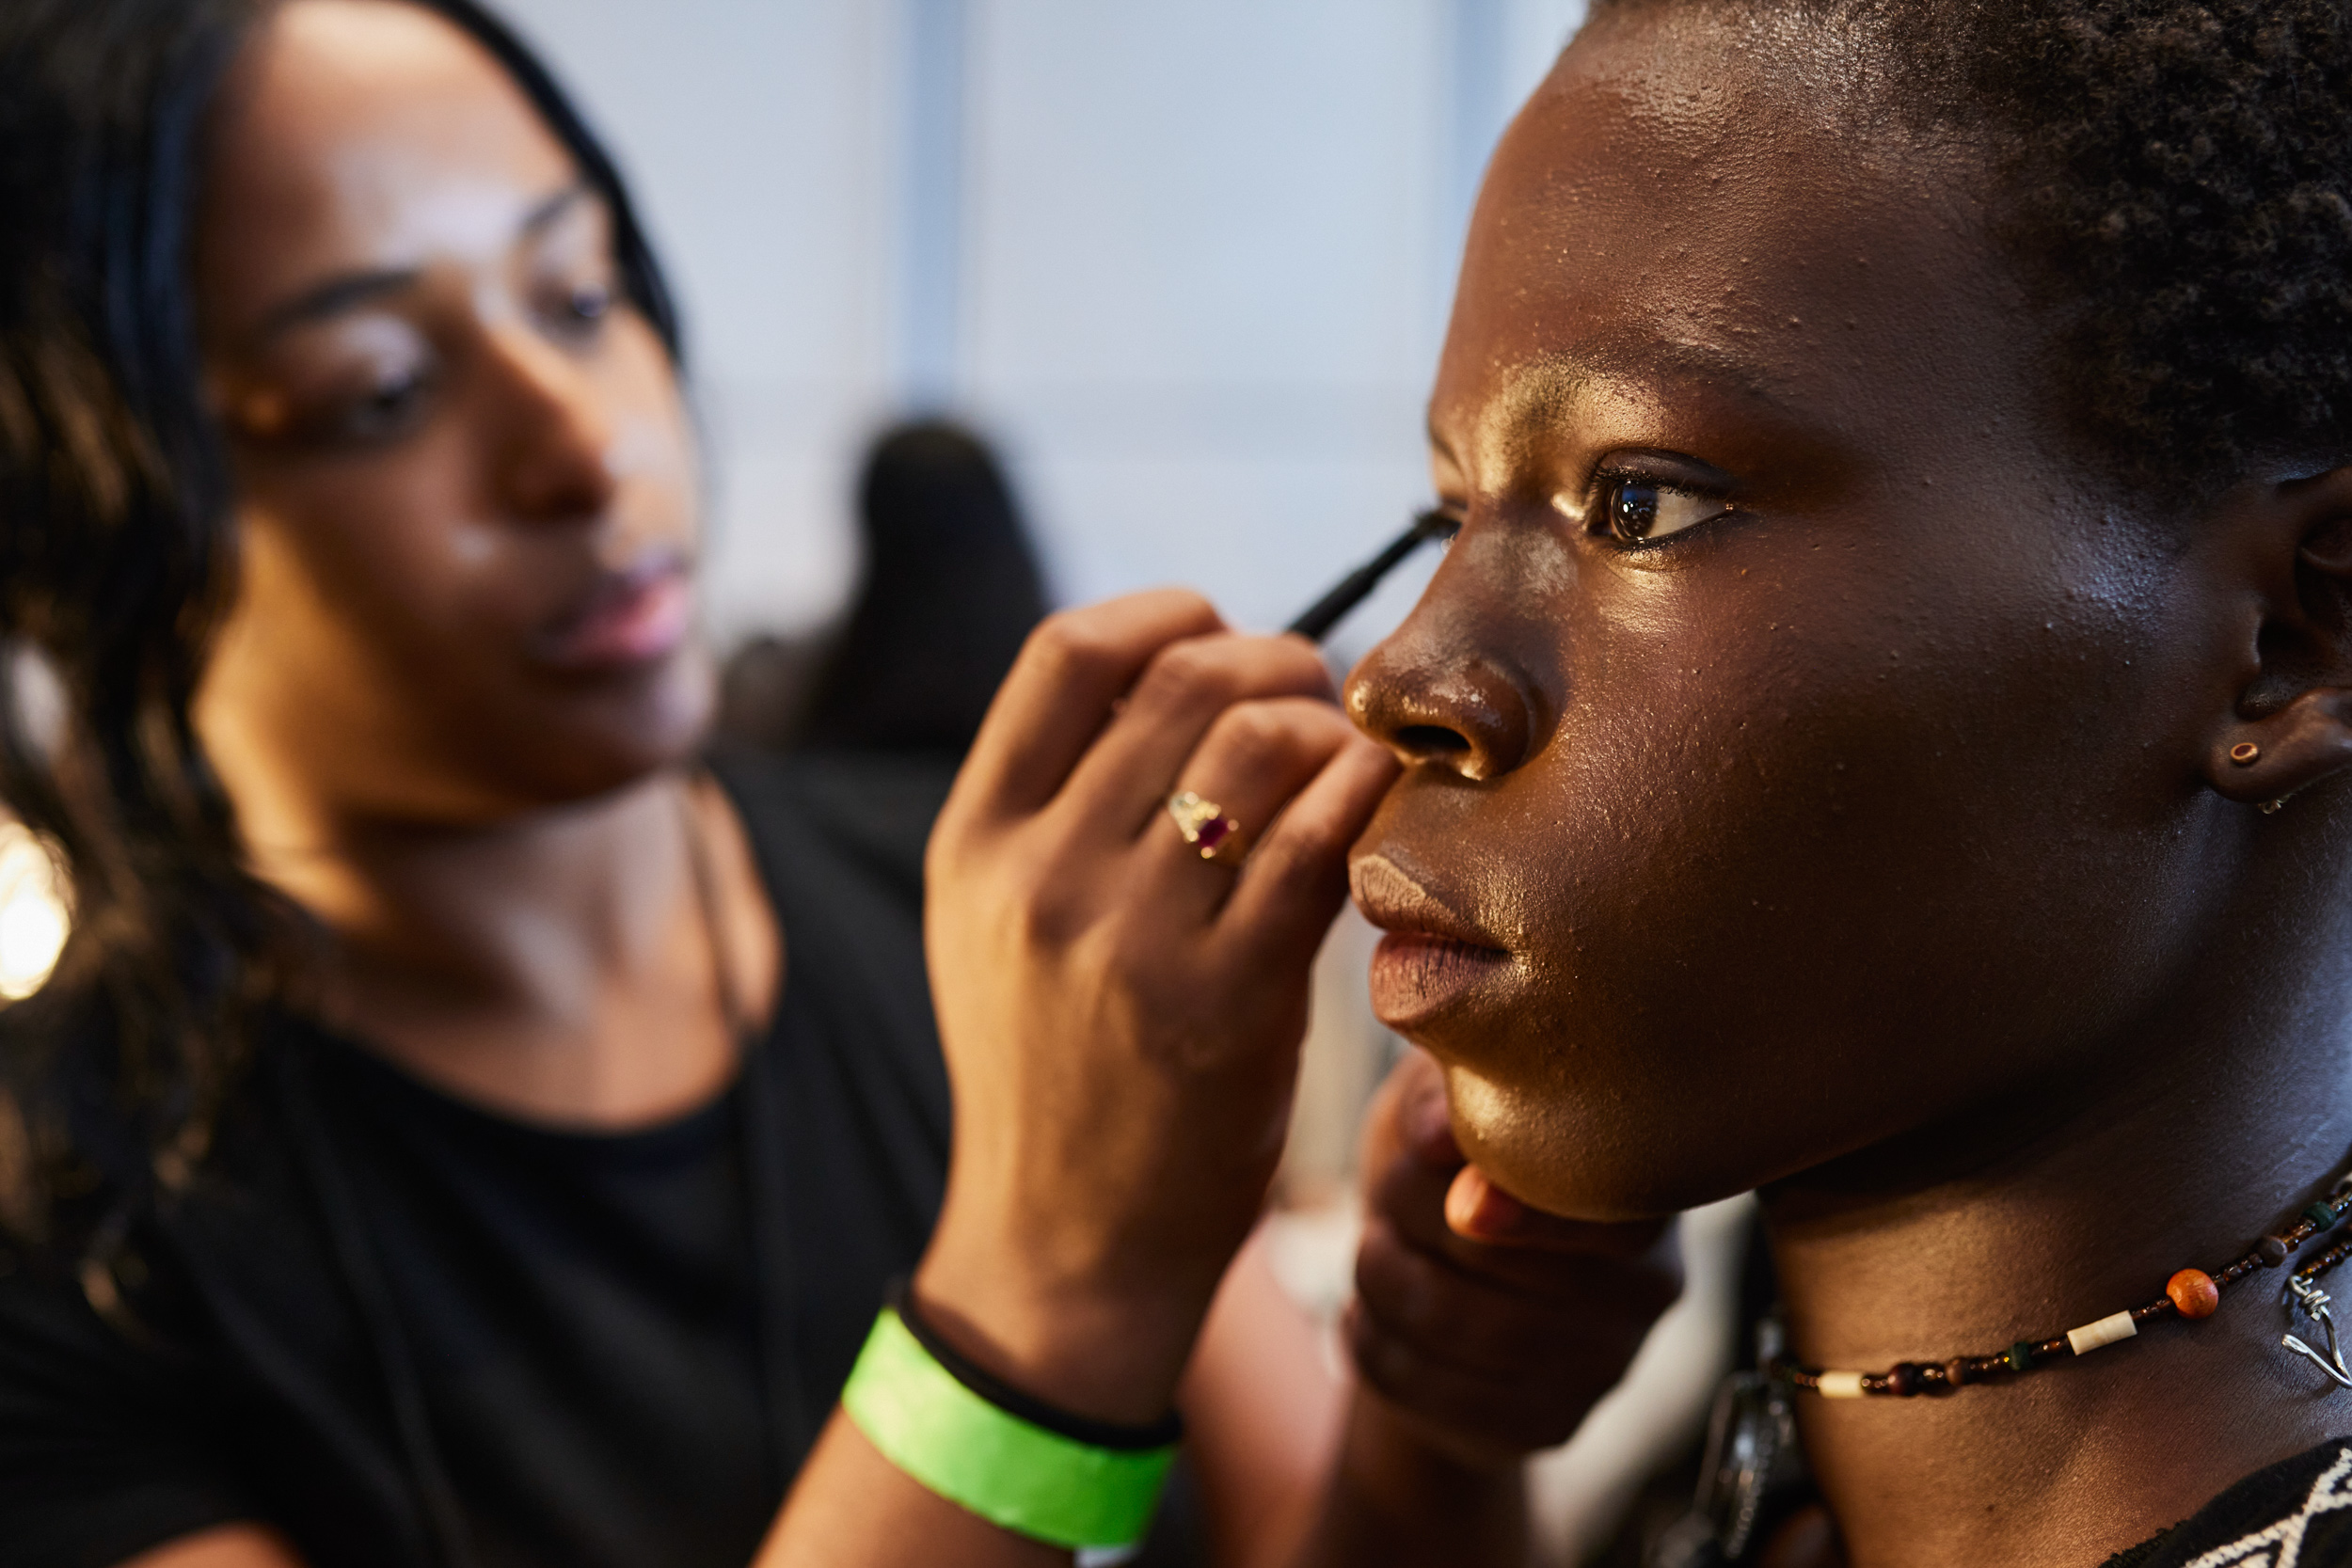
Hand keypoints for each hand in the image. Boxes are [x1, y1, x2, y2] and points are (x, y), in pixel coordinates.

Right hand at [916, 590, 1398, 1424]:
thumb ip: (1059, 804)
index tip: (1222, 633)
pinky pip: (1317, 844)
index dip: (1167, 613)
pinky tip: (1380, 810)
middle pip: (1182, 679)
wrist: (1065, 1243)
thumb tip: (1191, 665)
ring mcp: (1126, 941)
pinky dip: (1363, 798)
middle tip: (1319, 700)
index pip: (1067, 652)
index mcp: (974, 840)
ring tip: (1347, 763)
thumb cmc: (1055, 1066)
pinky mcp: (1223, 1004)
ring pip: (1257, 743)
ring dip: (1328, 727)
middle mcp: (1039, 877)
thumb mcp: (999, 925)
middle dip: (1278, 661)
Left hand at [1347, 1049, 1683, 1470]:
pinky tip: (1368, 1313)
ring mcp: (1605, 1367)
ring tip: (1372, 1249)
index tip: (1456, 1196)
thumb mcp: (1448, 1100)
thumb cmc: (1458, 1158)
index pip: (1615, 1220)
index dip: (1527, 1213)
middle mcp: (1649, 1289)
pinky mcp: (1547, 1426)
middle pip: (1516, 1271)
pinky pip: (1427, 1390)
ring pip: (1461, 1331)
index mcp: (1649, 1195)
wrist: (1449, 1266)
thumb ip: (1443, 1099)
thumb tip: (1437, 1138)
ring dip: (1382, 1280)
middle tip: (1384, 1194)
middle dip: (1416, 1221)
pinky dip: (1370, 1344)